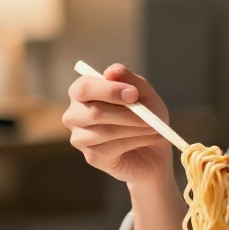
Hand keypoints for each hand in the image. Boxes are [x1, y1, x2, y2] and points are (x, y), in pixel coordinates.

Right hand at [62, 63, 175, 185]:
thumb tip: (111, 72)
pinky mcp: (92, 157)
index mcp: (83, 92)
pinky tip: (150, 137)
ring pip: (105, 131)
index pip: (85, 87)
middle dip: (126, 114)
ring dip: (135, 128)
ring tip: (154, 127)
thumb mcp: (143, 93)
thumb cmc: (145, 115)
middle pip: (94, 112)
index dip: (109, 90)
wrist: (153, 149)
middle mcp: (74, 114)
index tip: (134, 94)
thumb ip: (128, 79)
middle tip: (149, 116)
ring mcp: (80, 138)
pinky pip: (113, 147)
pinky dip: (136, 140)